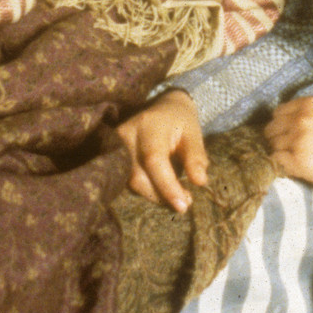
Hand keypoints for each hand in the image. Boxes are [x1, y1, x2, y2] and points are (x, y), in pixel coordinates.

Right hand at [118, 89, 207, 212]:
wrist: (161, 106)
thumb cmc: (180, 121)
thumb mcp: (193, 133)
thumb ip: (196, 157)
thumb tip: (200, 182)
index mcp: (148, 125)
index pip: (154, 160)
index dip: (167, 186)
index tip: (183, 205)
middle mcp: (126, 135)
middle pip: (139, 177)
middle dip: (163, 195)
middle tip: (186, 202)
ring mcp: (115, 147)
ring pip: (132, 183)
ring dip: (156, 194)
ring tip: (179, 195)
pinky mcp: (112, 158)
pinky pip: (128, 182)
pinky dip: (148, 189)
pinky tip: (164, 188)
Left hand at [265, 96, 312, 202]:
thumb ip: (311, 115)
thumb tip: (289, 126)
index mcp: (311, 104)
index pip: (278, 113)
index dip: (283, 127)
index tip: (289, 137)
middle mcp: (302, 118)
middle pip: (271, 129)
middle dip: (278, 141)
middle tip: (293, 153)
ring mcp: (298, 139)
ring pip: (272, 147)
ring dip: (281, 156)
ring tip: (298, 164)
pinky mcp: (299, 162)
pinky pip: (276, 163)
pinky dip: (282, 168)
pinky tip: (299, 172)